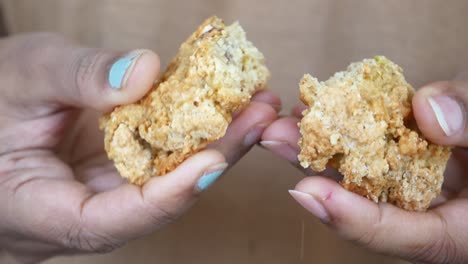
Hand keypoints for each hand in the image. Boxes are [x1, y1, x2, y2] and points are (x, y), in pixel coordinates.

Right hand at [0, 33, 279, 262]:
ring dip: (217, 144)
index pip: (107, 223)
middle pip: (156, 201)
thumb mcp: (22, 75)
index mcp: (41, 213)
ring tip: (257, 108)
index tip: (213, 163)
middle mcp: (83, 213)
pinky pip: (163, 157)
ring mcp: (107, 192)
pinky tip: (226, 105)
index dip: (164, 197)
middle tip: (259, 117)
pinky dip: (195, 132)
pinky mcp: (122, 169)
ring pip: (168, 179)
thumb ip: (78, 76)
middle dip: (214, 160)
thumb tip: (146, 71)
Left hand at [261, 75, 467, 262]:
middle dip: (316, 173)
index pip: (404, 236)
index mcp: (459, 233)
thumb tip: (430, 114)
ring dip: (321, 148)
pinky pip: (373, 152)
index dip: (355, 219)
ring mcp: (416, 188)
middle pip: (365, 202)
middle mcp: (430, 214)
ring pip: (362, 176)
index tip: (308, 193)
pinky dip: (347, 133)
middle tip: (274, 140)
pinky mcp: (408, 162)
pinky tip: (320, 111)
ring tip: (286, 122)